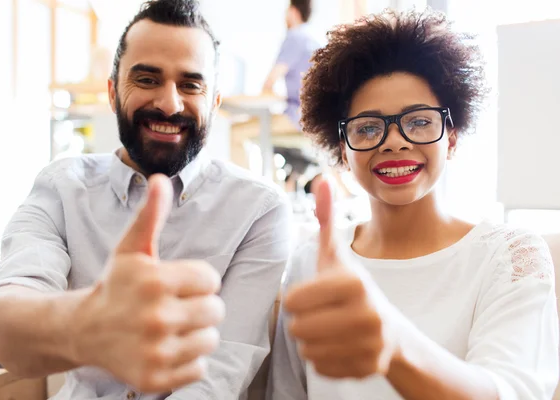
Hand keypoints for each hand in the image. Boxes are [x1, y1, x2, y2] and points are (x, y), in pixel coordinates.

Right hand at [70, 175, 224, 392]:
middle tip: (175, 306)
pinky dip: (187, 360)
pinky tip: (165, 348)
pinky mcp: (155, 380)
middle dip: (200, 306)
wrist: (84, 330)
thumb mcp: (131, 248)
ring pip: (210, 340)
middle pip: (216, 310)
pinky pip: (199, 368)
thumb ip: (151, 215)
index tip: (176, 284)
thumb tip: (160, 179)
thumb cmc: (116, 285)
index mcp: (155, 280)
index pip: (211, 279)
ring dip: (195, 333)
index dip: (197, 280)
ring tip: (170, 328)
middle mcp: (156, 317)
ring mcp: (156, 352)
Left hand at [284, 179, 399, 378]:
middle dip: (302, 322)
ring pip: (307, 351)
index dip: (296, 300)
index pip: (293, 301)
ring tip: (330, 330)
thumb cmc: (351, 289)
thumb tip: (321, 179)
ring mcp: (373, 345)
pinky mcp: (371, 369)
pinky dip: (324, 360)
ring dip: (311, 342)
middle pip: (297, 329)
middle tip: (321, 315)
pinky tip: (340, 347)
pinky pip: (321, 369)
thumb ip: (326, 219)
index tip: (313, 296)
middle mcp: (368, 314)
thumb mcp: (336, 255)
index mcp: (354, 283)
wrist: (391, 329)